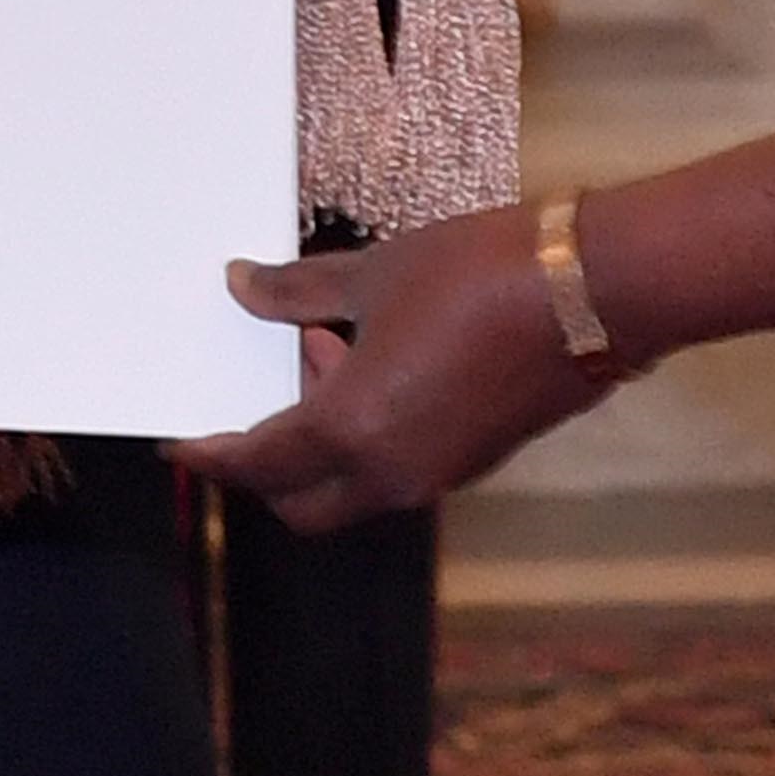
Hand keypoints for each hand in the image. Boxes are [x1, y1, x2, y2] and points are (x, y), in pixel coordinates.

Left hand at [164, 202, 620, 532]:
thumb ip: (297, 293)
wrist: (593, 290)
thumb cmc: (478, 274)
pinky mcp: (475, 462)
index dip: (211, 454)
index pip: (257, 464)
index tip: (181, 443)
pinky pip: (395, 472)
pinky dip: (368, 441)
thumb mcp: (374, 273)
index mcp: (351, 430)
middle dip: (267, 466)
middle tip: (258, 396)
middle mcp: (390, 473)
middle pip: (300, 501)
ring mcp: (438, 475)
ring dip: (323, 446)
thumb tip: (241, 286)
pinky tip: (377, 367)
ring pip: (352, 490)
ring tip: (328, 350)